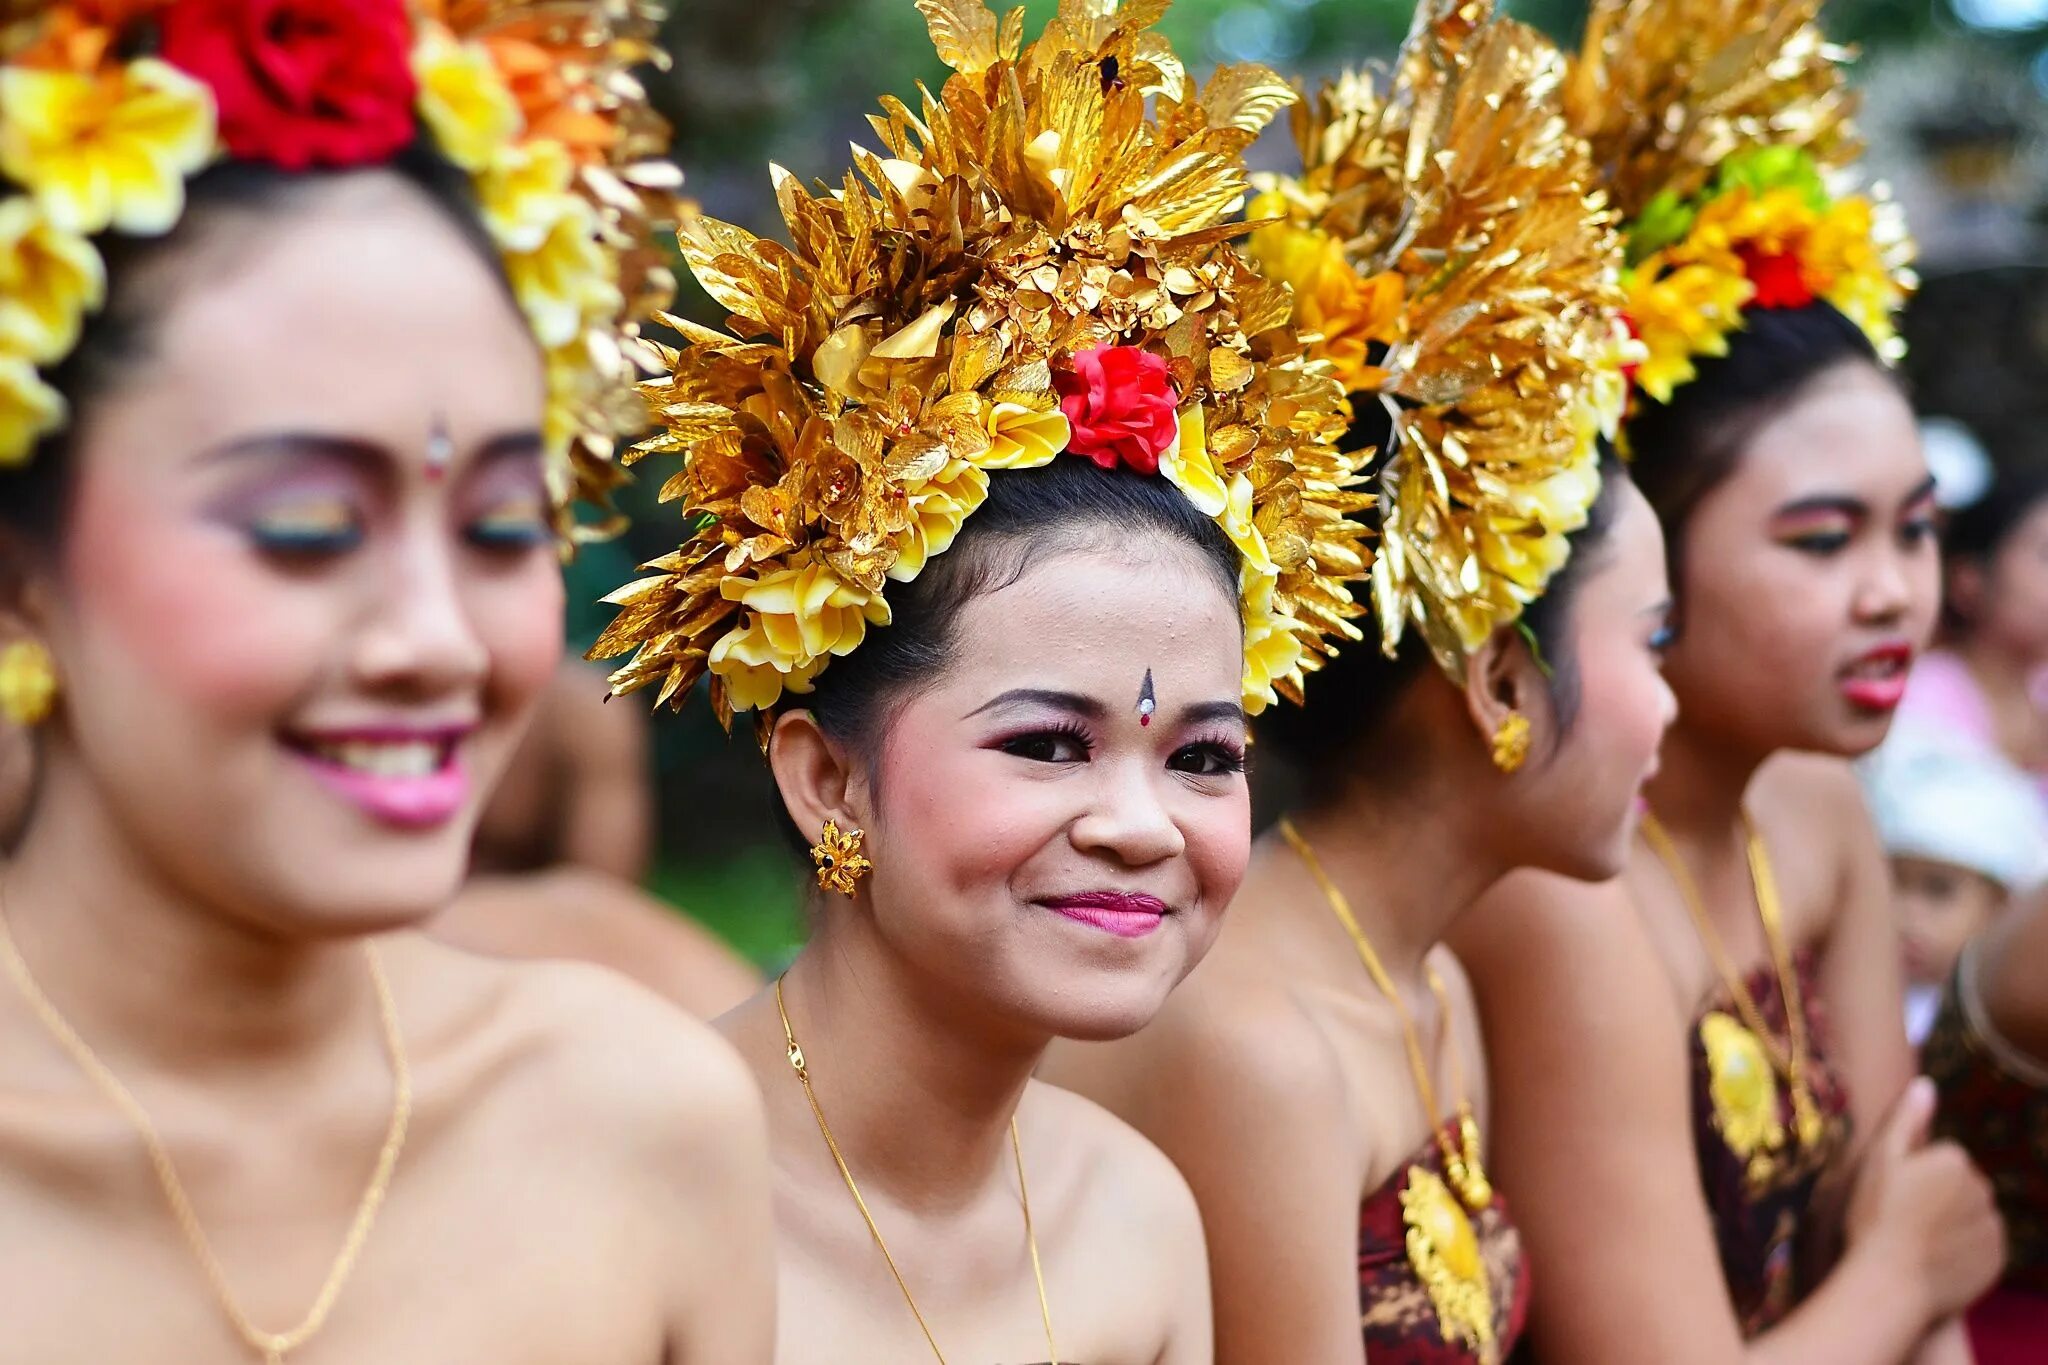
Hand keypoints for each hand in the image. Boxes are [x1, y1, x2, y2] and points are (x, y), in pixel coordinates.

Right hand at [1846, 1079, 2006, 1323]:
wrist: (1889, 1282)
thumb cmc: (1874, 1217)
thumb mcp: (1879, 1160)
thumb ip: (1907, 1120)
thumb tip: (1927, 1084)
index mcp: (1954, 1160)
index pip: (1940, 1158)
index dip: (1913, 1175)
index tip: (1893, 1195)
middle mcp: (1982, 1188)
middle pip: (1959, 1185)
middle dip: (1938, 1196)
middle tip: (1902, 1218)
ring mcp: (1993, 1226)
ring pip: (1971, 1215)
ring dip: (1952, 1223)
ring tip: (1917, 1241)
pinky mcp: (1997, 1259)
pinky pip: (1981, 1246)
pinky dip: (1963, 1250)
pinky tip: (1935, 1259)